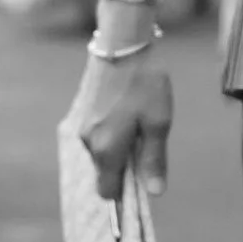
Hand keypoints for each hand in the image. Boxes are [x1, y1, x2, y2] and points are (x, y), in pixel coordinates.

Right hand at [70, 44, 173, 199]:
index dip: (125, 194)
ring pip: (102, 156)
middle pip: (105, 175)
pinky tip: (128, 116)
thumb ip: (154, 161)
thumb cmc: (145, 85)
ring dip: (119, 151)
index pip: (108, 192)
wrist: (122, 47)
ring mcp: (84, 128)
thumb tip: (154, 193)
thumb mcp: (158, 124)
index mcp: (107, 150)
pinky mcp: (85, 115)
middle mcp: (89, 144)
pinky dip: (113, 137)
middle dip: (125, 170)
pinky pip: (99, 139)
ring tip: (140, 125)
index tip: (143, 182)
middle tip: (147, 146)